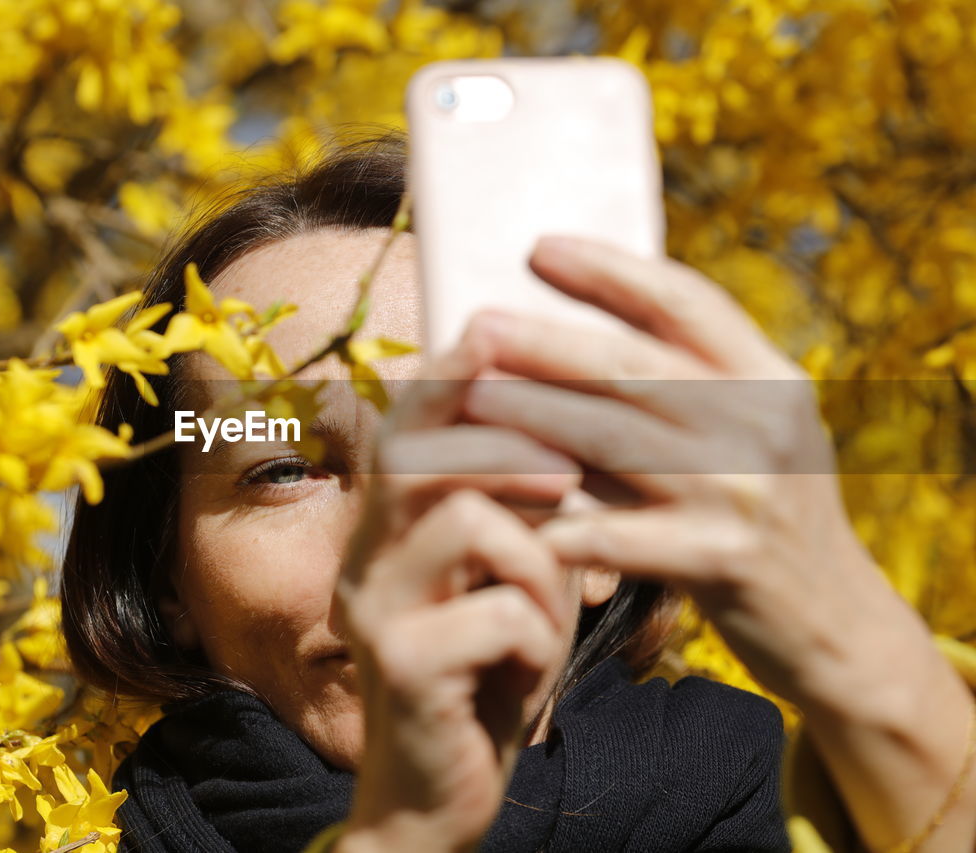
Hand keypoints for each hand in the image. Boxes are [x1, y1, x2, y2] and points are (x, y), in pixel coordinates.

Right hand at [334, 322, 580, 852]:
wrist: (442, 795)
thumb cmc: (488, 674)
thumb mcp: (516, 582)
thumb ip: (529, 514)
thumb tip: (572, 432)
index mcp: (389, 529)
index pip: (409, 427)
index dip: (452, 376)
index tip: (493, 324)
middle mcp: (366, 556)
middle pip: (419, 451)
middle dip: (502, 436)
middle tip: (567, 467)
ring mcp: (374, 610)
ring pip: (468, 520)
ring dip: (539, 556)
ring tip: (553, 607)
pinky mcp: (401, 666)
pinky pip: (497, 611)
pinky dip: (539, 632)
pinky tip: (533, 666)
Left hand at [459, 234, 974, 850]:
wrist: (839, 626)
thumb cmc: (768, 517)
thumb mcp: (755, 435)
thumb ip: (693, 387)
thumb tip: (576, 332)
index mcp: (769, 378)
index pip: (686, 301)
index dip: (610, 269)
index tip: (539, 248)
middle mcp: (763, 422)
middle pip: (635, 365)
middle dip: (546, 341)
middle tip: (478, 323)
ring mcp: (746, 491)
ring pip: (615, 440)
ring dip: (534, 417)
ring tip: (470, 399)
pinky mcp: (724, 560)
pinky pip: (619, 534)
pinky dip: (558, 521)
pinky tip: (502, 509)